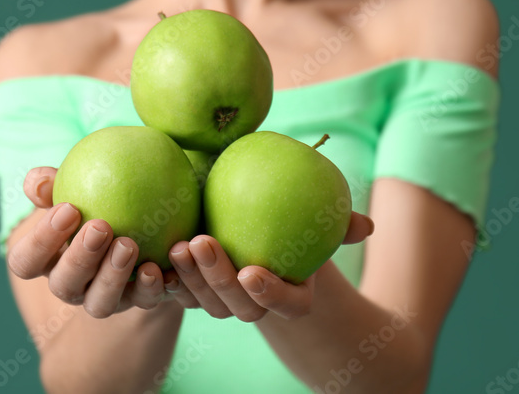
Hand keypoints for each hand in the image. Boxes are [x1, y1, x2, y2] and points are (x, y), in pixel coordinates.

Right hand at [6, 166, 185, 318]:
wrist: (138, 215)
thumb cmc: (94, 196)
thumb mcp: (74, 184)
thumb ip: (53, 182)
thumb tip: (37, 181)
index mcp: (47, 259)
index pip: (26, 261)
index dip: (41, 241)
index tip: (68, 209)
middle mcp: (71, 285)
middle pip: (63, 285)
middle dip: (80, 259)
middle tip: (101, 227)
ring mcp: (103, 298)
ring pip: (100, 303)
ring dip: (113, 276)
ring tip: (129, 244)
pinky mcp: (137, 300)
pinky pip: (144, 301)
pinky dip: (151, 287)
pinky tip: (161, 267)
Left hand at [165, 211, 374, 322]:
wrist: (252, 211)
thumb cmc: (292, 211)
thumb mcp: (315, 211)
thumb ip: (340, 220)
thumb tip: (367, 226)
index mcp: (291, 294)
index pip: (287, 306)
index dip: (271, 296)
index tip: (252, 271)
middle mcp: (254, 304)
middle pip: (239, 307)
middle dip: (218, 280)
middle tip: (202, 243)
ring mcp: (222, 301)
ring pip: (204, 304)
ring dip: (190, 279)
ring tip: (178, 245)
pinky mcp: (193, 290)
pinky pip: (177, 293)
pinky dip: (165, 280)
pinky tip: (152, 254)